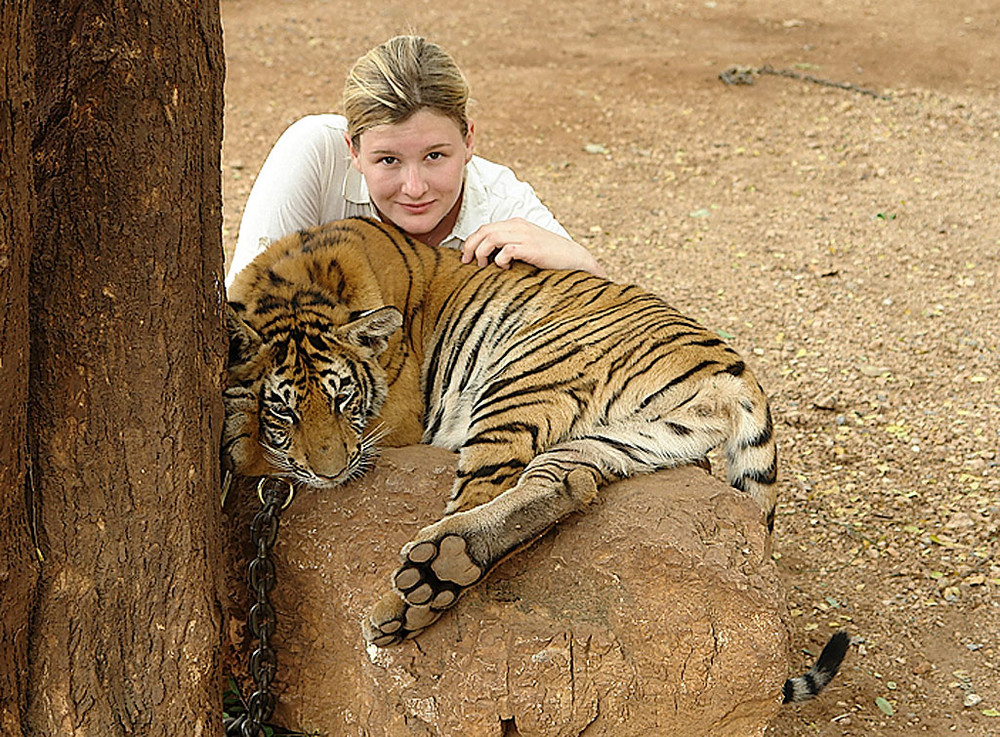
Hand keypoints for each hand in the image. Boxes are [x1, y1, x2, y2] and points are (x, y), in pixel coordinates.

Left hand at [461, 218, 606, 276]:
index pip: (485, 227)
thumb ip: (509, 246)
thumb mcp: (526, 246)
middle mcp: (518, 226)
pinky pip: (506, 251)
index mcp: (515, 224)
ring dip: (482, 253)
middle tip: (467, 262)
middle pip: (484, 231)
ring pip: (491, 238)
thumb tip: (488, 257)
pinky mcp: (531, 248)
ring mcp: (525, 236)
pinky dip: (500, 260)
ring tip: (483, 266)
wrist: (574, 258)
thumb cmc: (549, 256)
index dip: (472, 241)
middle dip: (471, 246)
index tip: (466, 257)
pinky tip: (505, 268)